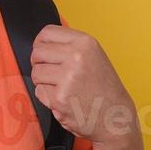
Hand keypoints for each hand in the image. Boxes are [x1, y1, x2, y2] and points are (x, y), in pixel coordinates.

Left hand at [30, 24, 137, 145]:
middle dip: (39, 64)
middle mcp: (76, 57)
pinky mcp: (59, 98)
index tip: (43, 52)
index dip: (40, 43)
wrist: (115, 117)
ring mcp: (67, 77)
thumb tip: (43, 42)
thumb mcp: (94, 57)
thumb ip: (70, 46)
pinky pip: (39, 91)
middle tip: (51, 74)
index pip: (47, 32)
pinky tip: (64, 99)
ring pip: (36, 72)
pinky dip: (47, 97)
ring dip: (43, 81)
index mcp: (85, 43)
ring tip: (60, 88)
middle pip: (38, 52)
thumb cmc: (104, 89)